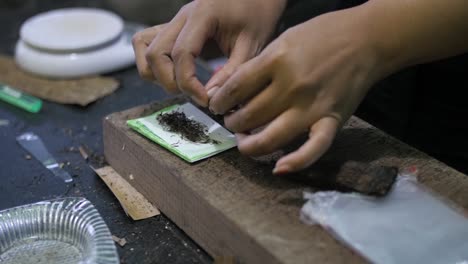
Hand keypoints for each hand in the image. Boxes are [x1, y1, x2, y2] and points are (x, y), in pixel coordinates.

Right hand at [132, 0, 286, 106]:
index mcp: (201, 15)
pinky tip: (174, 73)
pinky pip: (145, 43)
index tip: (205, 100)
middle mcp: (181, 16)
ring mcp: (173, 21)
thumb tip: (213, 98)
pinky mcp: (172, 28)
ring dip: (158, 74)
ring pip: (145, 49)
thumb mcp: (252, 45)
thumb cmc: (256, 15)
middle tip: (196, 96)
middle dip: (171, 82)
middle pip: (156, 54)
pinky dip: (153, 63)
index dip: (188, 83)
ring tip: (184, 86)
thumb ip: (232, 72)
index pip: (181, 54)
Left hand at [209, 7, 382, 173]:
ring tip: (243, 141)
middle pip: (249, 116)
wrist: (366, 39)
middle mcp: (292, 86)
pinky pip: (313, 148)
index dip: (219, 101)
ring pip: (271, 137)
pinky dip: (296, 162)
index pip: (235, 88)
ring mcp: (312, 106)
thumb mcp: (282, 39)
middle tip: (231, 122)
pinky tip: (278, 168)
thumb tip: (227, 90)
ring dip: (249, 145)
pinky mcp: (332, 120)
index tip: (216, 105)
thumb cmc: (321, 35)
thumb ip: (256, 66)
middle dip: (233, 123)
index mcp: (277, 60)